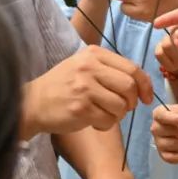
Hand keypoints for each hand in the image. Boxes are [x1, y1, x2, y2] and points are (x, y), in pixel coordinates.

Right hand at [22, 45, 152, 136]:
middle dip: (132, 102)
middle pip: (129, 86)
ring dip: (118, 115)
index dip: (145, 85)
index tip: (146, 97)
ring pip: (121, 105)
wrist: (31, 103)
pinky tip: (94, 121)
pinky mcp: (80, 108)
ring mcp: (84, 88)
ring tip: (104, 114)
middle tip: (123, 108)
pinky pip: (109, 120)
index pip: (132, 68)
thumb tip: (144, 84)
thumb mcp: (85, 66)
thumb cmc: (64, 85)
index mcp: (94, 54)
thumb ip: (112, 70)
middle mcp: (89, 67)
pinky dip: (107, 124)